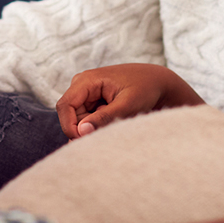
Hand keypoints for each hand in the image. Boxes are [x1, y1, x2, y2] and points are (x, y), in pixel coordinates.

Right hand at [55, 64, 203, 139]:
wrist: (158, 81)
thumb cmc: (145, 88)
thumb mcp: (128, 105)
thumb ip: (104, 118)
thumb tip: (81, 131)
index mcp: (86, 80)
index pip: (65, 106)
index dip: (70, 127)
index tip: (86, 142)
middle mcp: (82, 85)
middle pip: (71, 116)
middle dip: (85, 129)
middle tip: (110, 132)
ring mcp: (87, 93)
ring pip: (80, 120)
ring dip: (95, 127)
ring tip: (118, 120)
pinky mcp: (93, 101)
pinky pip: (88, 119)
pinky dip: (100, 125)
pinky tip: (116, 119)